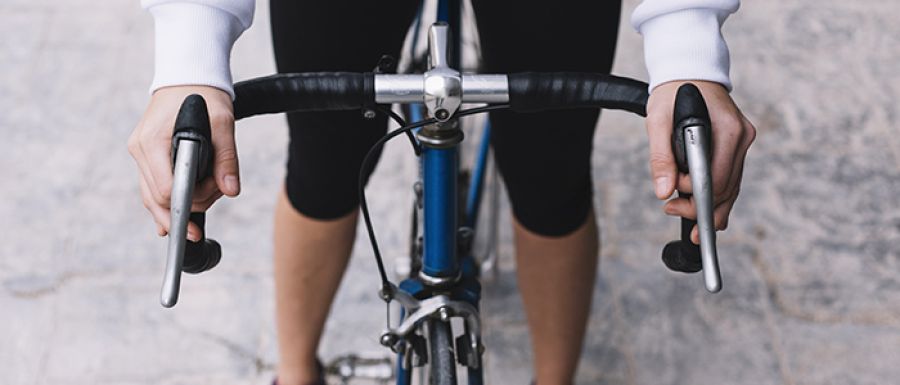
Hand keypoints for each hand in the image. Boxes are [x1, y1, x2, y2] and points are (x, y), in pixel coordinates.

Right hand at [127, 85, 239, 240]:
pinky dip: (165, 203)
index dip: (190, 200)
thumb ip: (226, 158)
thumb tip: (230, 190)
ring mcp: (140, 154)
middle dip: (190, 204)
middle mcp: (140, 150)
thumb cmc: (204, 95)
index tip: (212, 198)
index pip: (166, 190)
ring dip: (181, 204)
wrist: (188, 76)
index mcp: (153, 142)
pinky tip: (171, 224)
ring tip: (210, 192)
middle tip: (218, 191)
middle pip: (157, 200)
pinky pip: (152, 187)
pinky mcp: (146, 156)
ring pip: (152, 197)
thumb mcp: (223, 122)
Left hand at [645, 80, 755, 243]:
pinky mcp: (737, 144)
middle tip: (672, 210)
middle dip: (700, 207)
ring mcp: (742, 141)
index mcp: (727, 130)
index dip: (694, 198)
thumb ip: (661, 158)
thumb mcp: (658, 121)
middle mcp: (741, 137)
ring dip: (710, 206)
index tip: (671, 203)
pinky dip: (718, 195)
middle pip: (727, 189)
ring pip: (732, 187)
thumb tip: (664, 191)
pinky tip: (707, 212)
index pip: (716, 180)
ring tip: (688, 220)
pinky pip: (731, 177)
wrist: (689, 70)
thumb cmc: (672, 92)